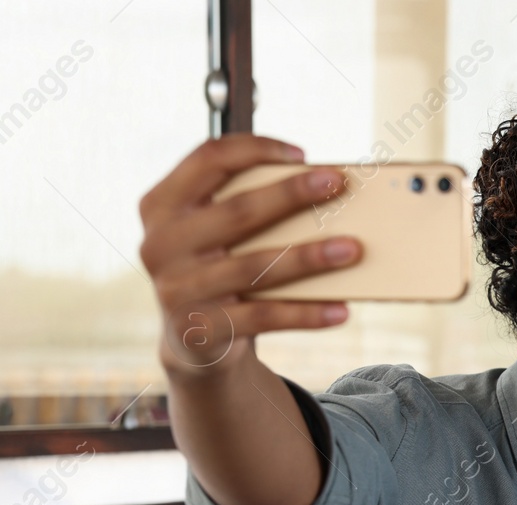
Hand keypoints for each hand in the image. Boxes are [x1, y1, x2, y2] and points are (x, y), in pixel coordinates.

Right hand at [139, 134, 360, 376]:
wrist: (193, 340)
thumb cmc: (216, 268)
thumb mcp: (211, 233)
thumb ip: (242, 207)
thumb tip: (319, 190)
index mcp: (162, 205)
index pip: (207, 159)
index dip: (254, 149)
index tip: (302, 154)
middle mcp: (162, 244)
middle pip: (236, 211)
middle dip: (291, 194)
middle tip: (337, 183)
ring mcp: (178, 289)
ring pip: (256, 267)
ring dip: (309, 257)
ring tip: (352, 249)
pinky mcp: (202, 330)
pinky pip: (265, 318)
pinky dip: (307, 314)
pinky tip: (341, 310)